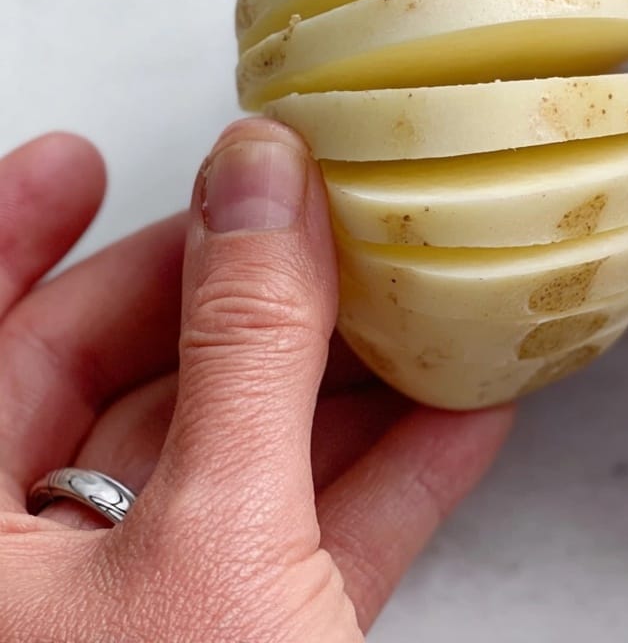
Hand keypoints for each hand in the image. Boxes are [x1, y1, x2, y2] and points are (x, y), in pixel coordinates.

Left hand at [0, 123, 510, 640]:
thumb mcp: (215, 538)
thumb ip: (246, 351)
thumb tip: (262, 190)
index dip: (17, 233)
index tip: (79, 161)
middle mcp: (42, 578)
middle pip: (115, 382)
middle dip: (223, 298)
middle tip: (292, 218)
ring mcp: (144, 619)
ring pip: (225, 459)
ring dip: (326, 381)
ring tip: (395, 295)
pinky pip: (300, 541)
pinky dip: (379, 481)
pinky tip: (453, 417)